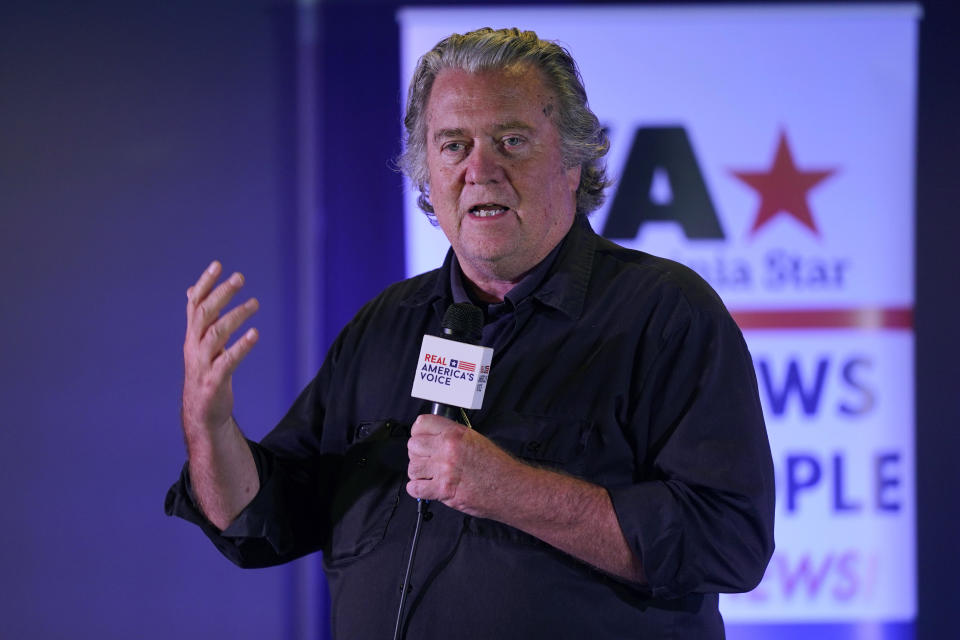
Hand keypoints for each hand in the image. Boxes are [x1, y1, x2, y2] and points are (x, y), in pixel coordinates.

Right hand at [181, 260, 258, 437]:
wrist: (202, 414)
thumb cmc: (205, 374)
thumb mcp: (199, 343)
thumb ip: (199, 318)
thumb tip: (191, 289)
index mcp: (192, 336)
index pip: (195, 304)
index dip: (205, 283)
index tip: (218, 264)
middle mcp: (194, 346)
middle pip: (204, 315)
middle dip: (221, 294)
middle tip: (239, 277)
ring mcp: (203, 364)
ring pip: (215, 335)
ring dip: (235, 316)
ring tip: (255, 303)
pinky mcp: (214, 381)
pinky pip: (227, 361)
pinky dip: (241, 347)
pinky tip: (255, 334)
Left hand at [406, 413, 517, 517]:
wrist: (510, 488)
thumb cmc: (498, 467)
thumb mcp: (476, 439)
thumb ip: (452, 436)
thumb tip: (433, 437)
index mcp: (456, 433)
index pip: (422, 424)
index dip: (418, 432)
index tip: (420, 438)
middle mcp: (448, 449)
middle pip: (413, 445)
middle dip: (417, 453)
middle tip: (426, 460)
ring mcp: (444, 470)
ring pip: (412, 467)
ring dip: (418, 473)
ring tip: (429, 475)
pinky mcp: (444, 490)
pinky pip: (415, 489)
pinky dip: (418, 490)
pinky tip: (427, 488)